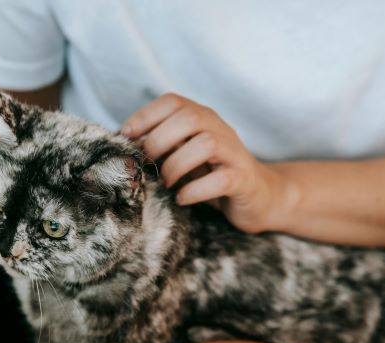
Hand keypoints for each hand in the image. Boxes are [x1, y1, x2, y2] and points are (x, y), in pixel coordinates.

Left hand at [121, 93, 281, 233]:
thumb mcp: (185, 155)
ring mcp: (234, 154)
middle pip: (189, 118)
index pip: (173, 101)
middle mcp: (220, 129)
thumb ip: (162, 146)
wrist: (260, 197)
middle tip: (148, 165)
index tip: (126, 136)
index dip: (145, 115)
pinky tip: (182, 199)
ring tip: (167, 183)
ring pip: (206, 144)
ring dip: (177, 166)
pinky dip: (195, 190)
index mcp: (203, 119)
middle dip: (159, 141)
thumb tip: (125, 145)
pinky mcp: (243, 180)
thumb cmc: (213, 175)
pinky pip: (221, 180)